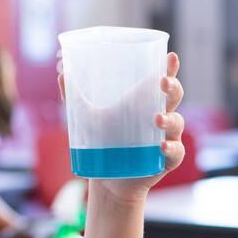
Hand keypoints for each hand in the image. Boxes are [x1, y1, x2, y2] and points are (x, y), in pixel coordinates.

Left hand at [57, 52, 184, 207]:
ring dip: (170, 118)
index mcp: (145, 102)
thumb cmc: (102, 143)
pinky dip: (172, 148)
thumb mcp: (87, 120)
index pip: (162, 80)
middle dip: (172, 87)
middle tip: (163, 82)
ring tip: (157, 118)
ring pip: (176, 122)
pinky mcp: (166, 160)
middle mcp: (160, 116)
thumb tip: (61, 74)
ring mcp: (166, 138)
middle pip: (174, 97)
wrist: (107, 180)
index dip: (169, 68)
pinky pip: (176, 152)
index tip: (170, 57)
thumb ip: (75, 98)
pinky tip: (162, 146)